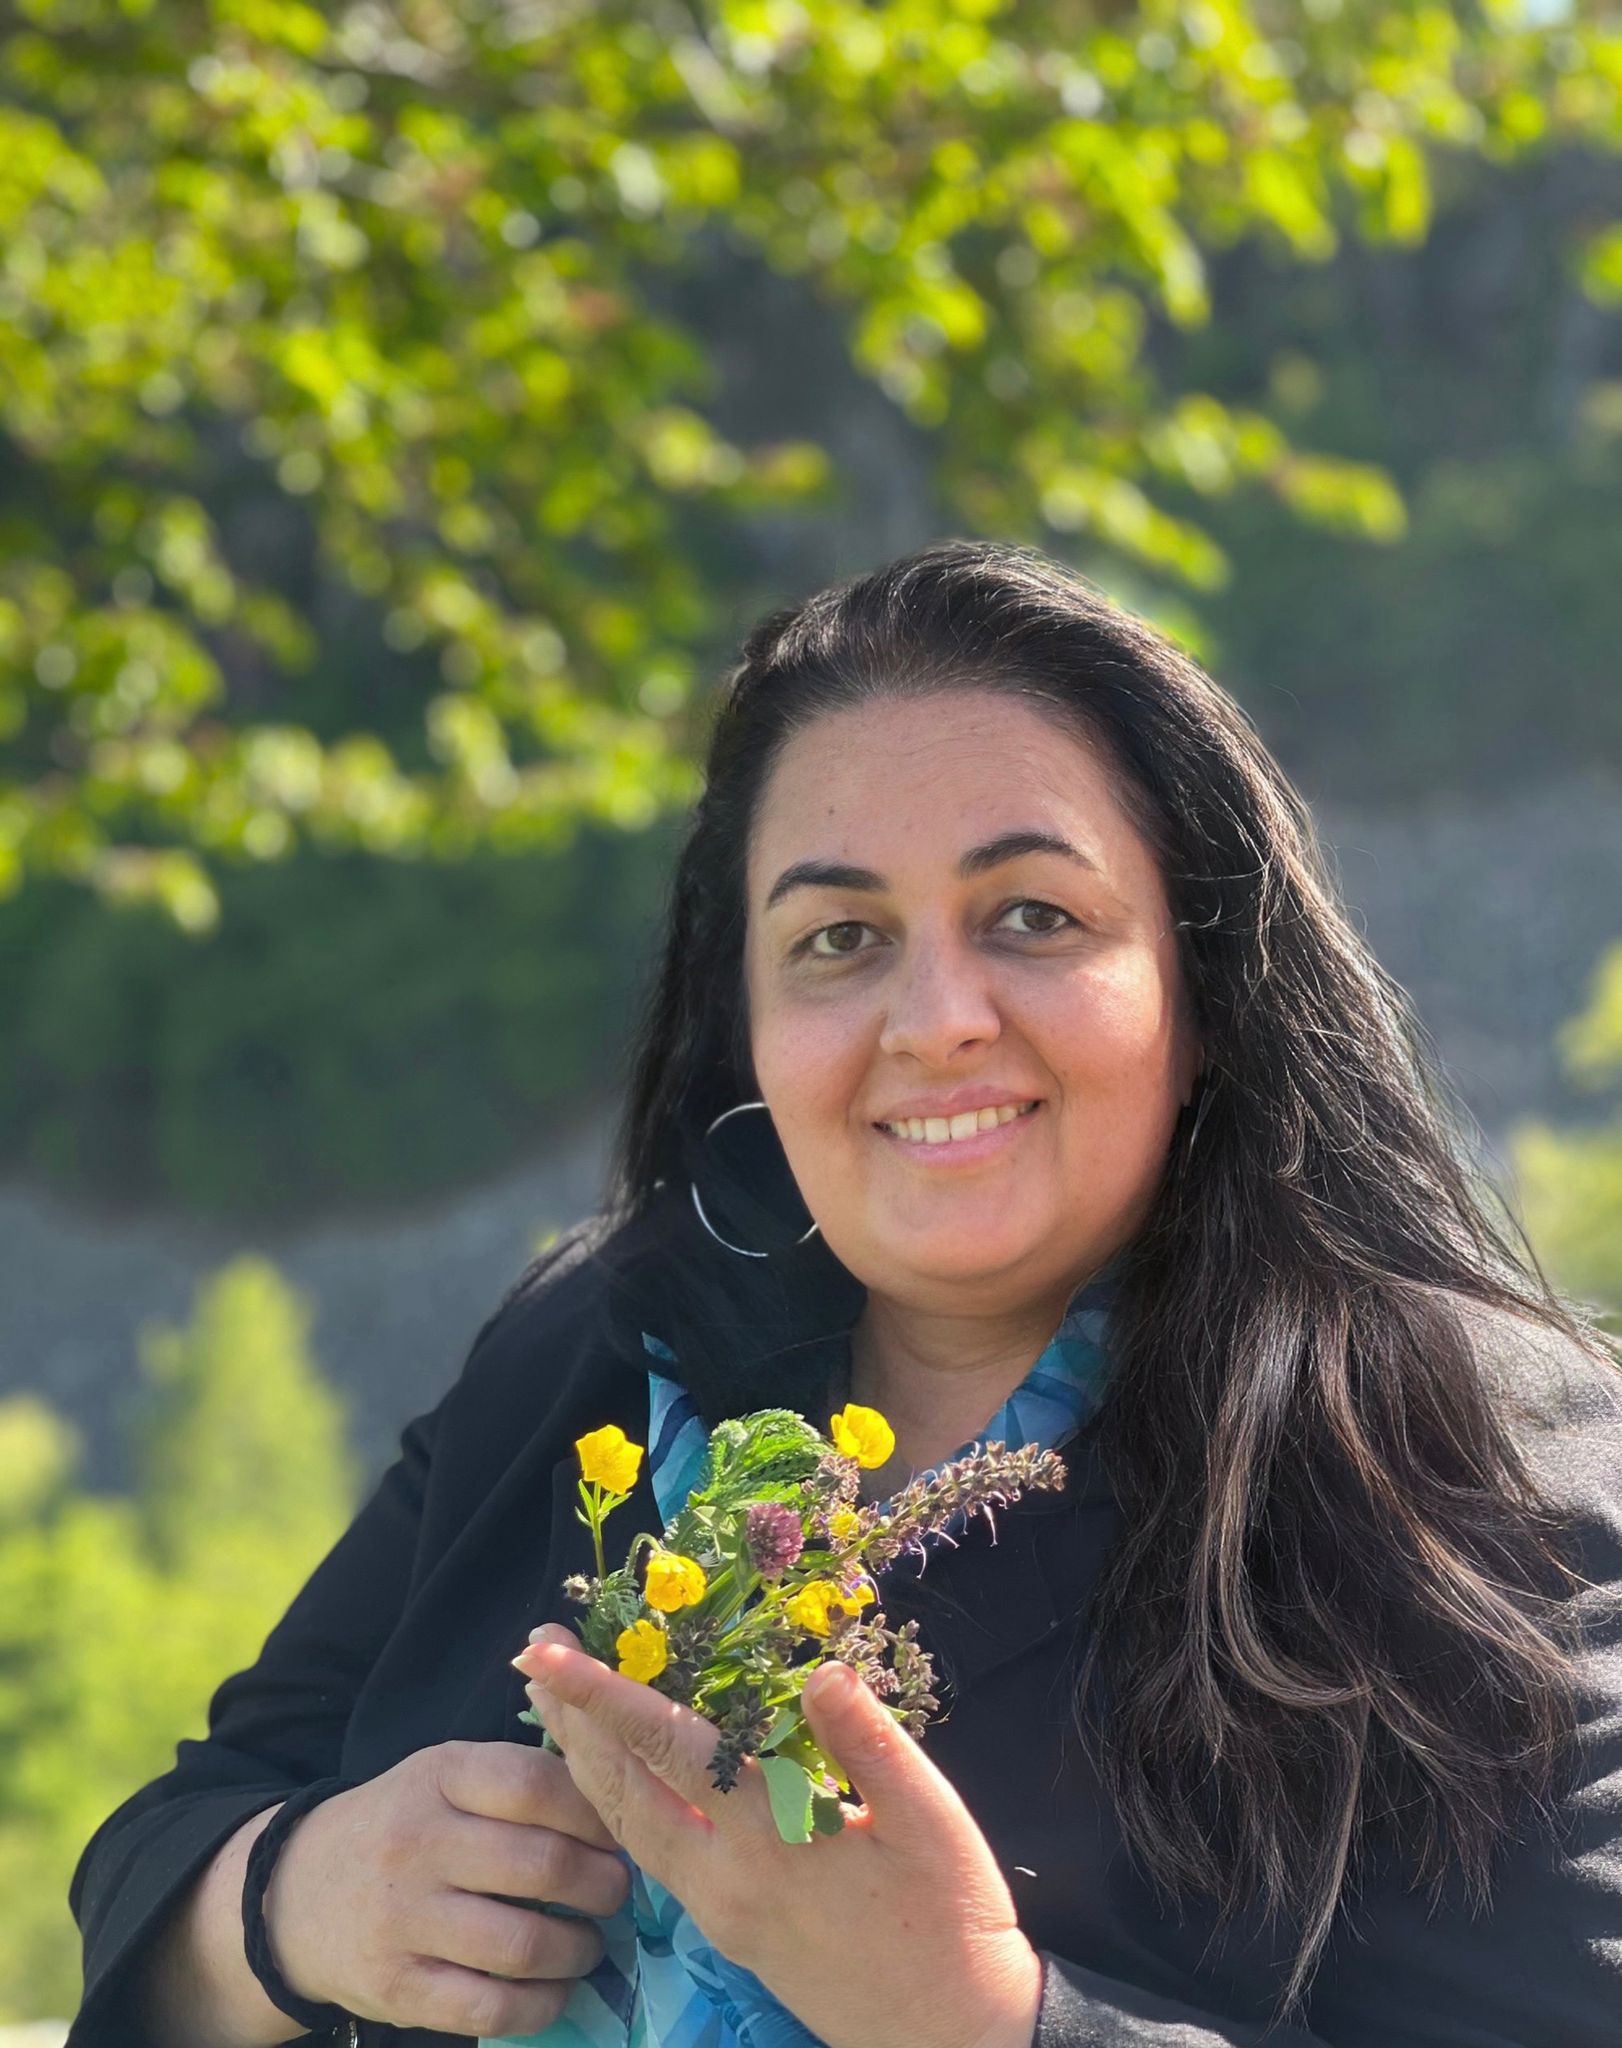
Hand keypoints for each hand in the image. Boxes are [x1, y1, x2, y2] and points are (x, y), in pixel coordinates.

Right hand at [263, 1738, 630, 2039]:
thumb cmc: (401, 1825)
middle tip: (616, 1891)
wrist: (295, 1893)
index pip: (534, 1785)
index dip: (593, 1813)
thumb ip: (517, 1777)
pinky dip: (541, 2004)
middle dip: (601, 1884)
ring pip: (523, 1943)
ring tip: (590, 1943)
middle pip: (541, 1865)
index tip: (618, 1833)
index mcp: (439, 1776)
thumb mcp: (445, 1776)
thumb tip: (615, 1799)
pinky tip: (556, 1988)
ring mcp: (403, 1919)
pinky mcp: (396, 1988)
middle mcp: (418, 1843)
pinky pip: (489, 2007)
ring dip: (578, 1948)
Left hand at [516, 1624, 1043, 2047]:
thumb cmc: (951, 1917)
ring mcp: (718, 1910)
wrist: (951, 2033)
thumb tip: (820, 1671)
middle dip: (571, 1719)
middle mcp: (723, 1879)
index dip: (606, 1695)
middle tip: (532, 1653)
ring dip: (584, 1761)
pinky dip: (618, 1803)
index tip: (553, 1652)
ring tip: (552, 1705)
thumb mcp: (931, 1819)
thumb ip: (869, 1742)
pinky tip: (615, 1777)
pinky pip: (650, 1855)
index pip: (670, 1750)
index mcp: (770, 1842)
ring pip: (627, 1828)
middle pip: (621, 1790)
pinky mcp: (726, 1928)